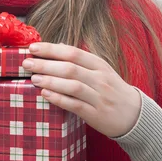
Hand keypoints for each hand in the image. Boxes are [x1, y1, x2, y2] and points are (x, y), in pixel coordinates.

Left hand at [22, 42, 141, 137]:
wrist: (134, 114)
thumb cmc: (112, 89)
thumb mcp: (101, 70)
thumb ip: (81, 60)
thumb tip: (60, 46)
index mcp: (100, 65)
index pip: (73, 53)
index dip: (51, 49)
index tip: (33, 47)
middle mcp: (100, 79)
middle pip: (70, 68)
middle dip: (46, 64)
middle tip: (27, 63)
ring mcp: (99, 97)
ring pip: (72, 86)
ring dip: (51, 81)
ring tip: (33, 78)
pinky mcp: (96, 114)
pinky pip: (75, 105)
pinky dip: (59, 99)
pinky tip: (45, 95)